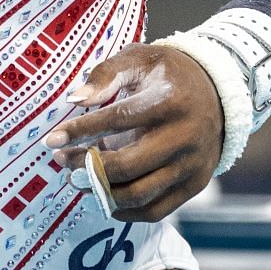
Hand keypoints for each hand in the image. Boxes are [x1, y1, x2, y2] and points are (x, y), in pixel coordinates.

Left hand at [43, 44, 223, 222]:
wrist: (218, 92)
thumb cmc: (169, 74)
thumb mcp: (140, 59)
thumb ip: (105, 75)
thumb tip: (75, 100)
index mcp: (169, 102)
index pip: (118, 120)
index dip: (81, 131)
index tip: (52, 140)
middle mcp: (185, 137)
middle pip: (127, 165)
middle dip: (87, 167)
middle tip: (63, 161)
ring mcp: (192, 165)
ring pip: (139, 194)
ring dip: (101, 191)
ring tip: (76, 179)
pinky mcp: (194, 185)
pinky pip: (155, 210)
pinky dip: (124, 210)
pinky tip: (102, 196)